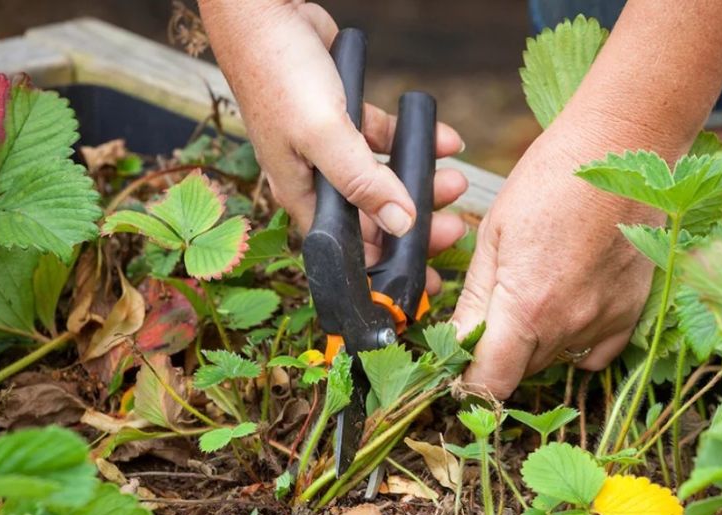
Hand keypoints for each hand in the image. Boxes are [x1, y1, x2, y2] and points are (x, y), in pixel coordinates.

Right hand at [199, 1, 467, 291]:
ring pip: (386, 181)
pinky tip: (445, 141)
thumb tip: (401, 225)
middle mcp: (317, 179)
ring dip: (423, 183)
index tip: (425, 281)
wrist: (265, 10)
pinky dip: (416, 142)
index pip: (350, 250)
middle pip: (374, 218)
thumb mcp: (323, 135)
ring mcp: (333, 150)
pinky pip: (387, 140)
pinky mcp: (347, 118)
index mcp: (302, 195)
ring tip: (456, 181)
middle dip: (416, 226)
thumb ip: (363, 182)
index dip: (387, 269)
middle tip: (455, 227)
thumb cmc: (279, 74)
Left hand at [451, 118, 661, 398]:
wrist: (621, 150)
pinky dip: (573, 342)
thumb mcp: (494, 234)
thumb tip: (454, 344)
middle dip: (497, 353)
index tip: (459, 363)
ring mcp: (604, 322)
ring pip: (553, 360)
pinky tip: (566, 306)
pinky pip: (594, 352)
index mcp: (526, 308)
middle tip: (493, 308)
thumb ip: (474, 300)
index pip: (490, 383)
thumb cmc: (550, 180)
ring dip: (533, 344)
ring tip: (533, 290)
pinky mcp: (630, 313)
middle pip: (519, 372)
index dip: (468, 382)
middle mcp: (568, 326)